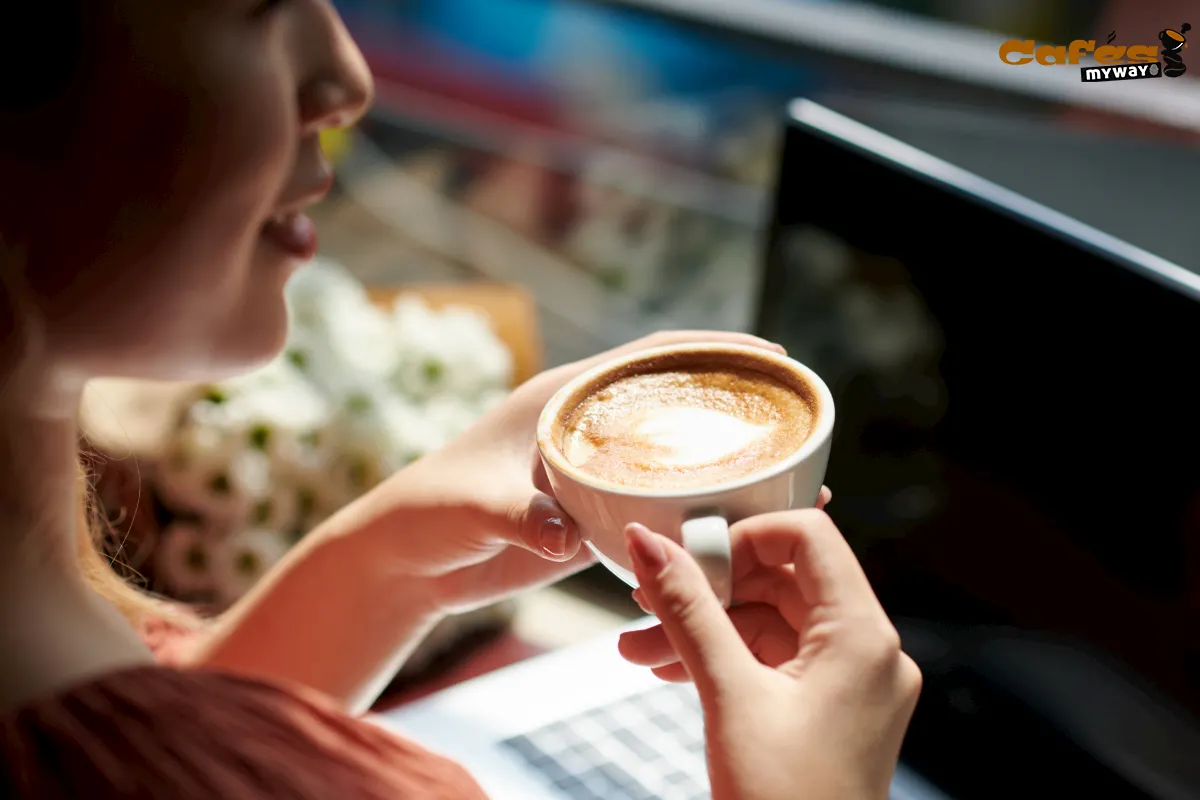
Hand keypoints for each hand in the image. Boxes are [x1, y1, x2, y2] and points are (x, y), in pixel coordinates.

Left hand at [339, 330, 788, 614]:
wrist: (407, 560)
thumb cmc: (428, 513)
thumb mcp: (472, 505)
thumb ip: (520, 515)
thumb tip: (567, 537)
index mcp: (562, 398)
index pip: (650, 357)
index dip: (713, 350)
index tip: (771, 356)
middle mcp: (586, 427)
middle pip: (677, 402)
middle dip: (738, 404)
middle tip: (801, 418)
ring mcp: (595, 473)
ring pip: (675, 455)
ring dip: (727, 461)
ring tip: (791, 476)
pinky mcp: (594, 517)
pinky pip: (660, 505)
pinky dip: (699, 510)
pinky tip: (740, 527)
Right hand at [618, 510, 921, 799]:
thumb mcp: (728, 696)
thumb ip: (688, 610)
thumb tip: (651, 545)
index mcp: (863, 636)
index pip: (809, 536)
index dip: (744, 535)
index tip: (690, 554)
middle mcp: (869, 652)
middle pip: (784, 579)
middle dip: (710, 588)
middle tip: (648, 599)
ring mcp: (852, 683)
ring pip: (771, 623)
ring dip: (705, 628)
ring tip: (640, 647)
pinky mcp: (831, 710)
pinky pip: (774, 661)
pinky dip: (724, 659)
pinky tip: (669, 668)